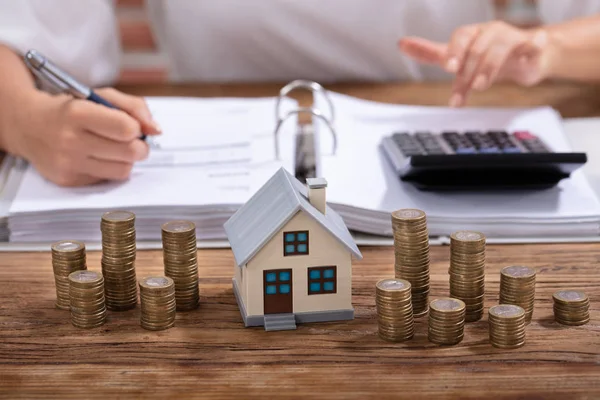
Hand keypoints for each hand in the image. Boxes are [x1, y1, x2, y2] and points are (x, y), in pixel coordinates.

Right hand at [11, 88, 160, 186]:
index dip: (136, 128)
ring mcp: (68, 163)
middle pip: (130, 152)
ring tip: (114, 148)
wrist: (28, 126)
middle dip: (139, 146)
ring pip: (123, 170)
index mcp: (78, 113)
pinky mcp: (69, 180)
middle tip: (130, 140)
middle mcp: (71, 140)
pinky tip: (97, 157)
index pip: (127, 129)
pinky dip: (110, 168)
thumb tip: (156, 130)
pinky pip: (108, 179)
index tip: (130, 126)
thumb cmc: (71, 108)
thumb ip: (134, 107)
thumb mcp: (100, 96)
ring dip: (126, 159)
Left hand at [399, 21, 550, 106]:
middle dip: (468, 73)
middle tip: (464, 91)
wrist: (525, 58)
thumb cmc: (487, 56)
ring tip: (481, 86)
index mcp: (472, 34)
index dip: (455, 51)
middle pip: (476, 49)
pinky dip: (533, 46)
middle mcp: (490, 32)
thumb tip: (401, 43)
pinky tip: (531, 49)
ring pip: (499, 49)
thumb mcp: (458, 56)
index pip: (460, 37)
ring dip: (489, 68)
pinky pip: (534, 44)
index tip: (449, 67)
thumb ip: (431, 53)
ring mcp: (512, 38)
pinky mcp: (531, 47)